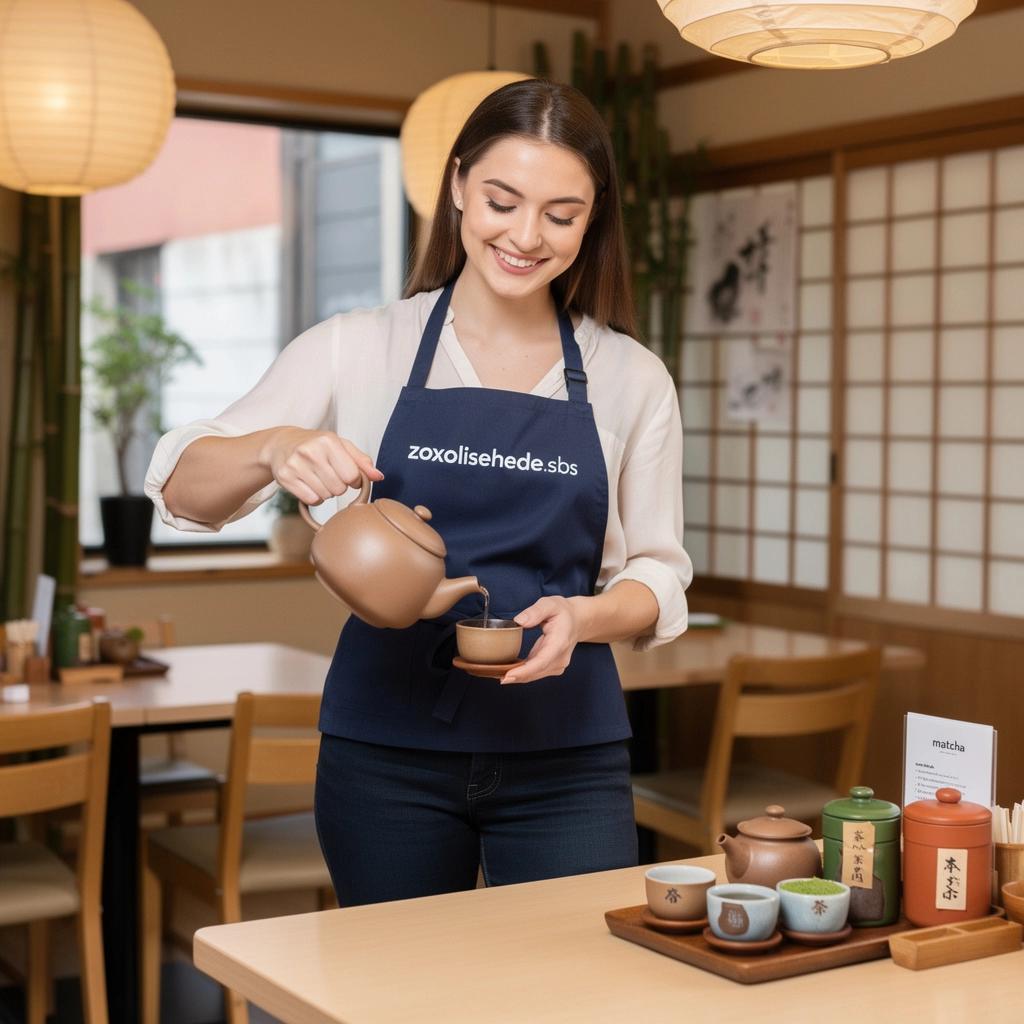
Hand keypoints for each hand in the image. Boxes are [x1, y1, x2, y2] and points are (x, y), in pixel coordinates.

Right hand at [259, 428, 382, 505]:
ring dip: (326, 491)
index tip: (347, 474)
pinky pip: (311, 500)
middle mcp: (311, 452)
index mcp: (328, 441)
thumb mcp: (341, 446)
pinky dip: (314, 496)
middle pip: (339, 488)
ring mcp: (295, 465)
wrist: (281, 444)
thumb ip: (362, 461)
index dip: (353, 479)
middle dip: (338, 485)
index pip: (352, 475)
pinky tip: (309, 484)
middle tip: (329, 474)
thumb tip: (378, 477)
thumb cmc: (316, 445)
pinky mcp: (285, 478)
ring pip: (326, 496)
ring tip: (318, 477)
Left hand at [501, 596, 582, 683]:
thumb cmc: (563, 612)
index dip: (524, 671)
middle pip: (535, 672)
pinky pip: (534, 673)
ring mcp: (556, 665)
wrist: (578, 620)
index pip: (541, 661)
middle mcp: (559, 658)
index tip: (507, 676)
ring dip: (515, 676)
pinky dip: (520, 673)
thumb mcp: (550, 604)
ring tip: (493, 674)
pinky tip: (505, 671)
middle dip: (514, 676)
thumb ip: (536, 611)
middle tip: (491, 675)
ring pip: (533, 675)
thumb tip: (520, 621)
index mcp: (560, 643)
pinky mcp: (551, 666)